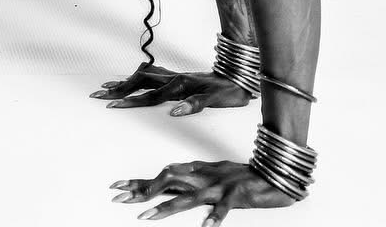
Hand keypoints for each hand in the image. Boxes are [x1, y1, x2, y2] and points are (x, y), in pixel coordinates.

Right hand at [92, 62, 251, 115]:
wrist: (240, 74)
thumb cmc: (229, 90)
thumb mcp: (216, 100)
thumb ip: (194, 105)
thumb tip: (175, 111)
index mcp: (179, 87)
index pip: (148, 96)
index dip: (129, 100)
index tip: (111, 103)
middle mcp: (174, 79)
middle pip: (139, 83)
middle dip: (117, 89)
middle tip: (98, 93)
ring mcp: (174, 76)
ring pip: (143, 77)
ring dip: (125, 82)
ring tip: (108, 85)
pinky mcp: (178, 77)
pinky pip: (152, 75)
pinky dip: (138, 77)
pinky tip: (134, 78)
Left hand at [112, 161, 294, 222]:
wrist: (269, 174)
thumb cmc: (238, 175)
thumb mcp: (210, 171)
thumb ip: (190, 172)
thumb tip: (169, 169)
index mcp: (195, 173)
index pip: (161, 176)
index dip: (139, 182)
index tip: (116, 187)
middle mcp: (202, 177)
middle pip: (168, 181)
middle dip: (144, 190)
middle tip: (120, 199)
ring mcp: (217, 186)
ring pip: (188, 197)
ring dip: (167, 207)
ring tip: (148, 217)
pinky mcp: (234, 196)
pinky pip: (223, 209)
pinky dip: (215, 218)